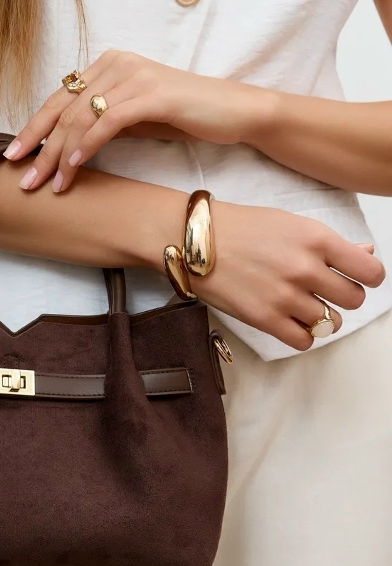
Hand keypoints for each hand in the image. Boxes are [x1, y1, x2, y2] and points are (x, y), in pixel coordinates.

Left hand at [3, 49, 264, 191]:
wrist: (233, 111)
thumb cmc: (184, 117)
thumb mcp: (134, 117)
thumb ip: (102, 121)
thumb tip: (65, 145)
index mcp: (107, 65)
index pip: (60, 100)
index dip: (33, 129)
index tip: (12, 157)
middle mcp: (116, 63)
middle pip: (63, 108)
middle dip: (39, 146)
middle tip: (23, 179)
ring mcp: (134, 76)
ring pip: (82, 117)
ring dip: (60, 154)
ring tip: (49, 185)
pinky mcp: (152, 94)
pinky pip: (108, 122)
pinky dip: (87, 146)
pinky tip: (75, 167)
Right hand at [192, 201, 385, 349]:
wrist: (195, 241)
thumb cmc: (241, 228)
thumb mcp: (290, 224)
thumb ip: (330, 243)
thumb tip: (365, 254)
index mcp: (316, 238)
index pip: (370, 271)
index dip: (368, 277)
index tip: (358, 278)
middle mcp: (305, 268)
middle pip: (353, 299)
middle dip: (342, 297)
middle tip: (323, 291)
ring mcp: (285, 296)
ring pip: (330, 323)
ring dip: (321, 316)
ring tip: (301, 305)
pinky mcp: (265, 319)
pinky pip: (304, 341)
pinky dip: (303, 334)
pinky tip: (290, 321)